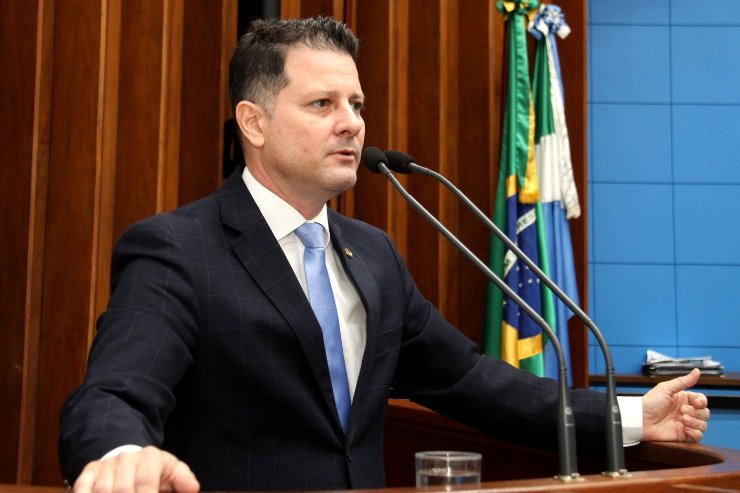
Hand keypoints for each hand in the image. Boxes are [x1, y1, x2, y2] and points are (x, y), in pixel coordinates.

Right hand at [74, 446, 199, 492]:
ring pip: (103, 490)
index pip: (146, 482)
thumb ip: (183, 480)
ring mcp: (106, 465)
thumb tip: (192, 489)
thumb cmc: (155, 471)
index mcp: (150, 457)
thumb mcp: (172, 472)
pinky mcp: (89, 472)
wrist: (130, 459)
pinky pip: (83, 487)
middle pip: (123, 489)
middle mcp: (126, 458)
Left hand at [642, 368, 709, 442]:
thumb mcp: (666, 389)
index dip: (701, 402)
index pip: (702, 400)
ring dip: (695, 422)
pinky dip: (694, 433)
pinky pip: (698, 436)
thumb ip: (683, 381)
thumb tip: (697, 371)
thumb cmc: (650, 403)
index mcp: (683, 400)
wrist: (641, 420)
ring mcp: (686, 424)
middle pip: (705, 413)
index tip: (696, 403)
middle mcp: (687, 412)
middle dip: (696, 412)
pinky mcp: (684, 435)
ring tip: (682, 419)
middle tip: (682, 411)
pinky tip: (684, 429)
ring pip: (703, 424)